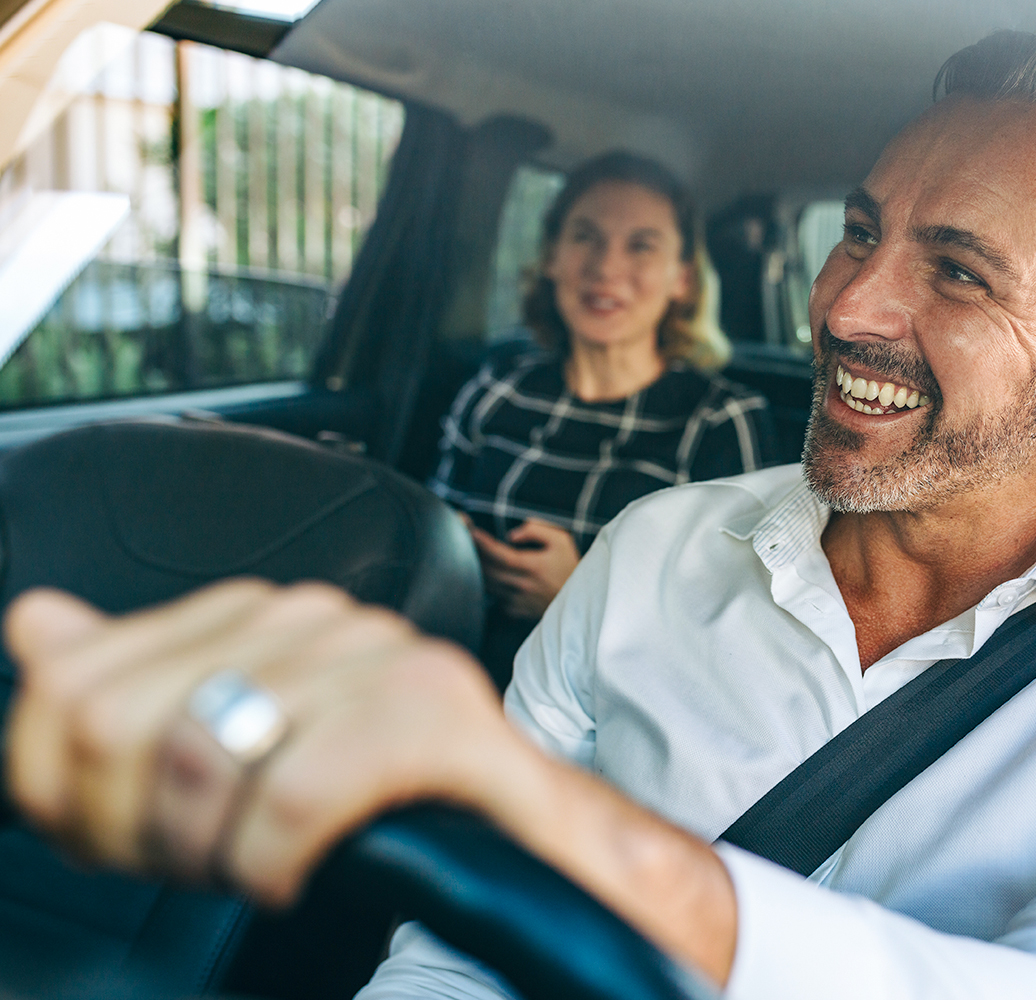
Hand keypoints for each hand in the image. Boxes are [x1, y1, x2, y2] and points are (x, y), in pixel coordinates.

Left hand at [3, 581, 514, 904]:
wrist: (526, 832)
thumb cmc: (387, 799)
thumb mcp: (235, 755)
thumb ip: (135, 688)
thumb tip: (38, 625)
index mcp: (257, 614)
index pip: (75, 685)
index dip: (71, 792)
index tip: (128, 839)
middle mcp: (313, 616)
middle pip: (116, 723)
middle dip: (133, 829)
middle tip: (196, 864)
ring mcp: (374, 654)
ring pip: (199, 760)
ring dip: (211, 854)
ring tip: (257, 866)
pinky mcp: (426, 710)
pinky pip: (289, 798)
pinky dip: (274, 863)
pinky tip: (299, 869)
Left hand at [469, 518, 579, 619]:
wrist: (583, 598)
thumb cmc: (570, 566)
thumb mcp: (561, 541)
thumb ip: (537, 530)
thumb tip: (512, 535)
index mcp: (533, 566)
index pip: (500, 554)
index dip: (482, 543)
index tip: (470, 530)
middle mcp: (523, 585)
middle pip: (488, 571)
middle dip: (474, 554)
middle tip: (465, 540)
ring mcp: (519, 600)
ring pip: (489, 586)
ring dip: (479, 570)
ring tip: (473, 556)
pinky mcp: (518, 610)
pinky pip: (496, 598)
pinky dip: (491, 587)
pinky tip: (492, 577)